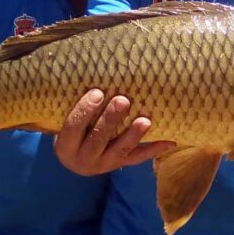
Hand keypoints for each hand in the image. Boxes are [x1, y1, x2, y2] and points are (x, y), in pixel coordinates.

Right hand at [54, 89, 174, 175]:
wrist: (76, 158)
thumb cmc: (71, 129)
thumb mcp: (64, 120)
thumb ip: (73, 103)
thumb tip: (89, 69)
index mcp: (65, 146)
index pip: (73, 127)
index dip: (84, 110)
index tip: (97, 92)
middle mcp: (83, 159)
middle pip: (97, 139)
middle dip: (110, 120)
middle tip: (123, 100)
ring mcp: (103, 164)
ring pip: (119, 151)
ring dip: (133, 135)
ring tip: (145, 120)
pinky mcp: (119, 165)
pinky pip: (137, 158)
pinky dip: (154, 149)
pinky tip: (169, 140)